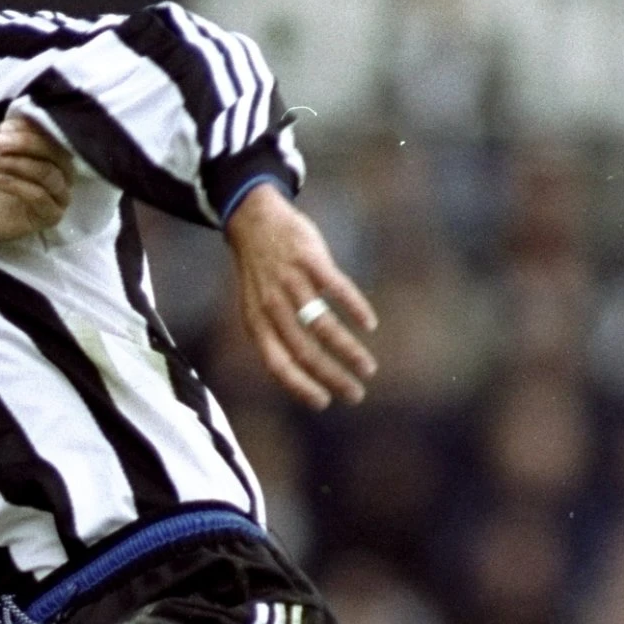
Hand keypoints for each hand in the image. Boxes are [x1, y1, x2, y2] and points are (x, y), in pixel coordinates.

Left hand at [0, 115, 75, 244]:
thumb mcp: (2, 144)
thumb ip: (21, 131)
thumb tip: (33, 115)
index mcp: (55, 155)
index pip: (54, 138)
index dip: (30, 130)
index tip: (2, 127)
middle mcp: (62, 175)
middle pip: (57, 156)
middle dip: (26, 145)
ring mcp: (57, 197)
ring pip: (48, 175)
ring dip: (19, 164)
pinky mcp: (49, 217)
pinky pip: (40, 197)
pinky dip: (18, 185)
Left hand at [226, 184, 377, 407]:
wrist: (253, 220)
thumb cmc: (261, 273)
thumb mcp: (256, 306)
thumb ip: (274, 335)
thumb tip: (301, 371)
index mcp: (257, 322)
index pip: (277, 364)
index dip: (300, 386)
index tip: (324, 403)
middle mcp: (272, 305)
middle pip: (305, 350)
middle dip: (333, 377)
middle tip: (356, 394)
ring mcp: (291, 281)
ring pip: (323, 325)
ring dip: (349, 350)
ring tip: (368, 367)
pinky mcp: (310, 259)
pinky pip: (337, 289)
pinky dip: (356, 308)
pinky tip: (369, 324)